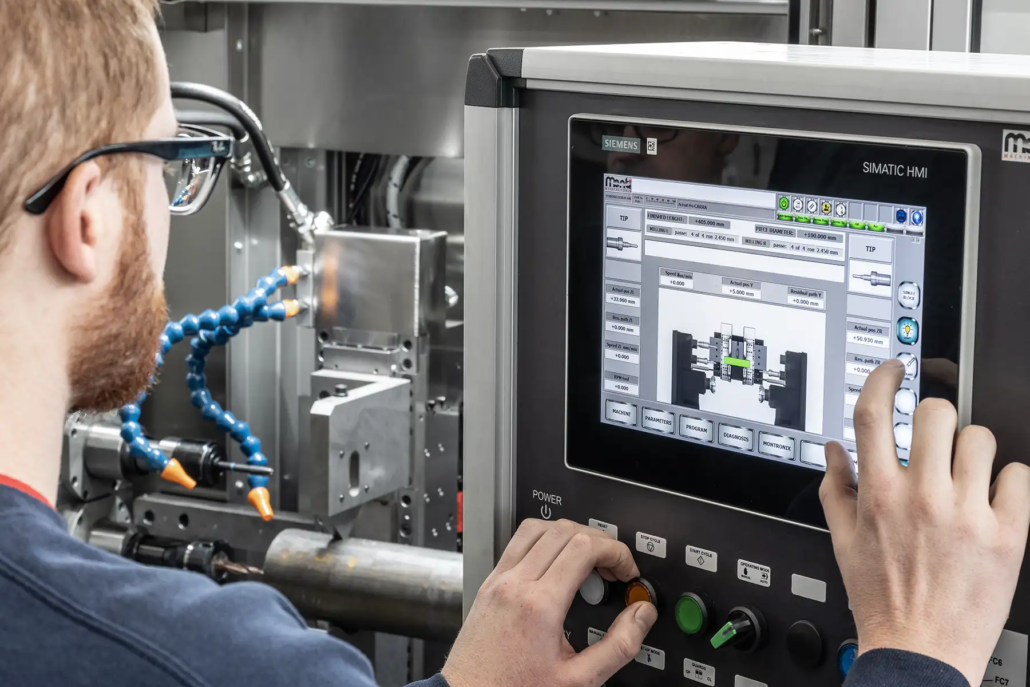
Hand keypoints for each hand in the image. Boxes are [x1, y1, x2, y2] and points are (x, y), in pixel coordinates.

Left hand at [443, 519, 656, 686]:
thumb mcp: (579, 681)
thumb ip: (618, 646)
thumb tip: (641, 614)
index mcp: (540, 605)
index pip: (585, 547)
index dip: (616, 551)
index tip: (626, 570)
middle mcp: (516, 584)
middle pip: (565, 530)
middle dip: (599, 541)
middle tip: (613, 567)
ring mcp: (498, 581)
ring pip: (538, 528)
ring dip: (570, 534)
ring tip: (587, 560)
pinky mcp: (489, 584)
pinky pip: (517, 542)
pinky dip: (543, 541)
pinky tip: (556, 565)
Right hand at [820, 360, 1029, 684]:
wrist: (921, 651)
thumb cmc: (882, 599)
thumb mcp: (843, 541)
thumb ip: (836, 488)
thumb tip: (836, 449)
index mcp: (879, 495)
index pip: (874, 414)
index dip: (883, 379)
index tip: (894, 370)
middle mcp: (923, 497)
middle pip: (936, 413)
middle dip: (935, 417)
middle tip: (935, 437)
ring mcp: (968, 513)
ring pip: (981, 438)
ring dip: (971, 449)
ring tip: (965, 474)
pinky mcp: (1008, 534)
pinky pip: (1019, 476)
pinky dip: (1008, 482)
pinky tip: (992, 499)